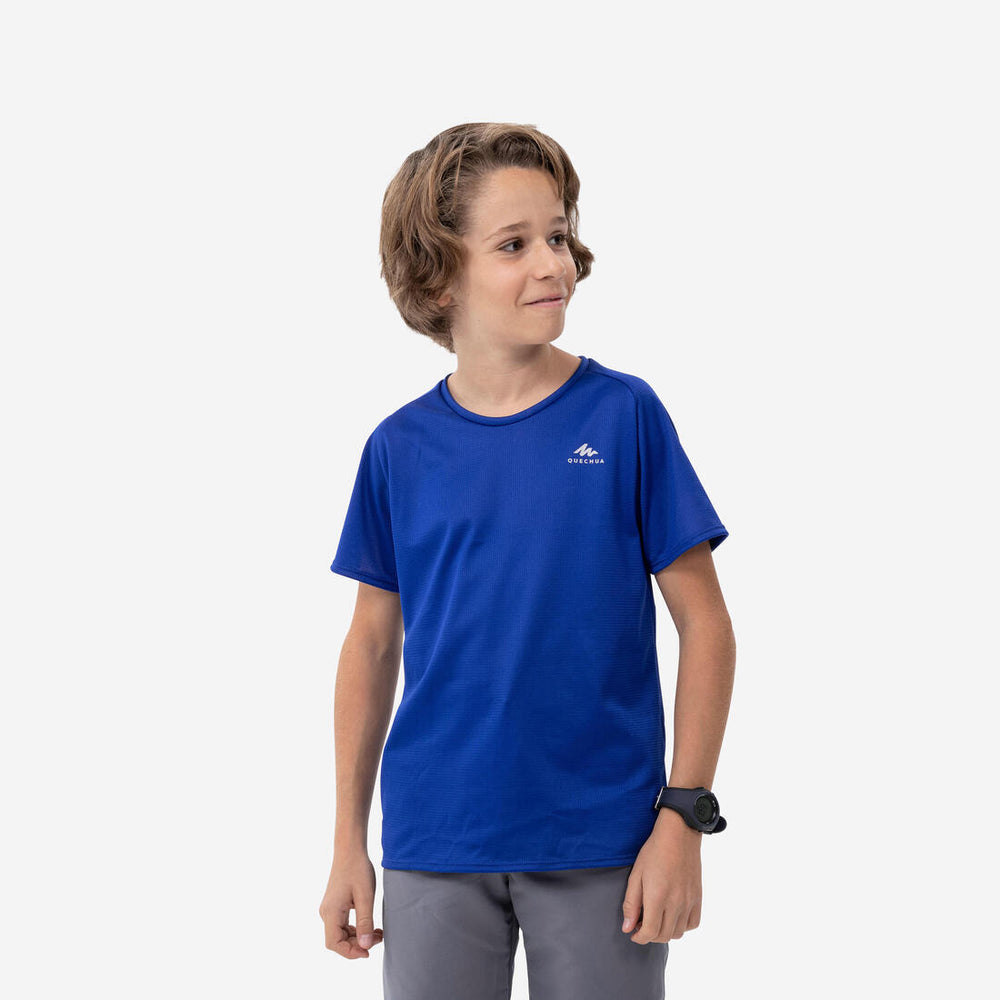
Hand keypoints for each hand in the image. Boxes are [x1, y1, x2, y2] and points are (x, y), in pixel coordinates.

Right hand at [319, 847, 383, 958]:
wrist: (350, 849)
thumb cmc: (358, 869)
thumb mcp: (366, 896)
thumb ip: (365, 922)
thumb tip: (366, 946)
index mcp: (330, 912)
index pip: (334, 944)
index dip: (350, 952)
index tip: (368, 952)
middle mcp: (326, 913)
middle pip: (337, 941)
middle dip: (358, 944)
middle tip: (378, 938)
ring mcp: (330, 909)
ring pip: (341, 933)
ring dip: (358, 937)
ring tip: (378, 933)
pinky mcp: (335, 905)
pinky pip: (343, 924)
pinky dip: (356, 929)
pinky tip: (371, 925)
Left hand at [621, 808, 702, 944]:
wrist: (678, 835)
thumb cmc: (653, 852)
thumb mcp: (636, 875)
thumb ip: (631, 903)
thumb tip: (627, 928)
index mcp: (658, 897)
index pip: (650, 932)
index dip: (639, 937)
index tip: (632, 933)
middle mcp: (676, 903)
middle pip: (663, 936)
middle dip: (649, 935)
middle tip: (641, 924)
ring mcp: (689, 901)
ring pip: (678, 933)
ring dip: (665, 931)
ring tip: (656, 918)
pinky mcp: (698, 897)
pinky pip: (692, 923)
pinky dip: (682, 926)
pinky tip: (673, 915)